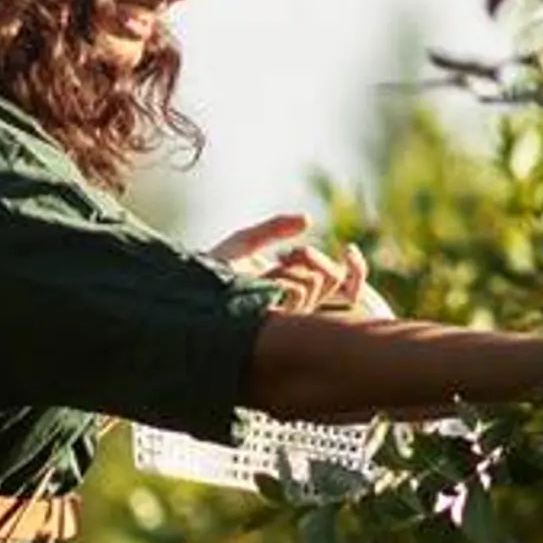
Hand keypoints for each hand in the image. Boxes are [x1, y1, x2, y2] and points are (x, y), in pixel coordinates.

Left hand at [208, 210, 367, 315]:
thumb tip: (308, 220)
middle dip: (317, 259)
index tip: (350, 249)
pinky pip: (297, 290)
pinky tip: (271, 272)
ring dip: (297, 264)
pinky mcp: (276, 323)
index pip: (346, 290)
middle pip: (333, 283)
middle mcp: (295, 309)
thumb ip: (275, 229)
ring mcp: (287, 318)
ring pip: (316, 284)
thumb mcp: (244, 242)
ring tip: (275, 262)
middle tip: (291, 253)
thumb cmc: (211, 271)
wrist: (185, 292)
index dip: (357, 271)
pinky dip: (286, 274)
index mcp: (296, 293)